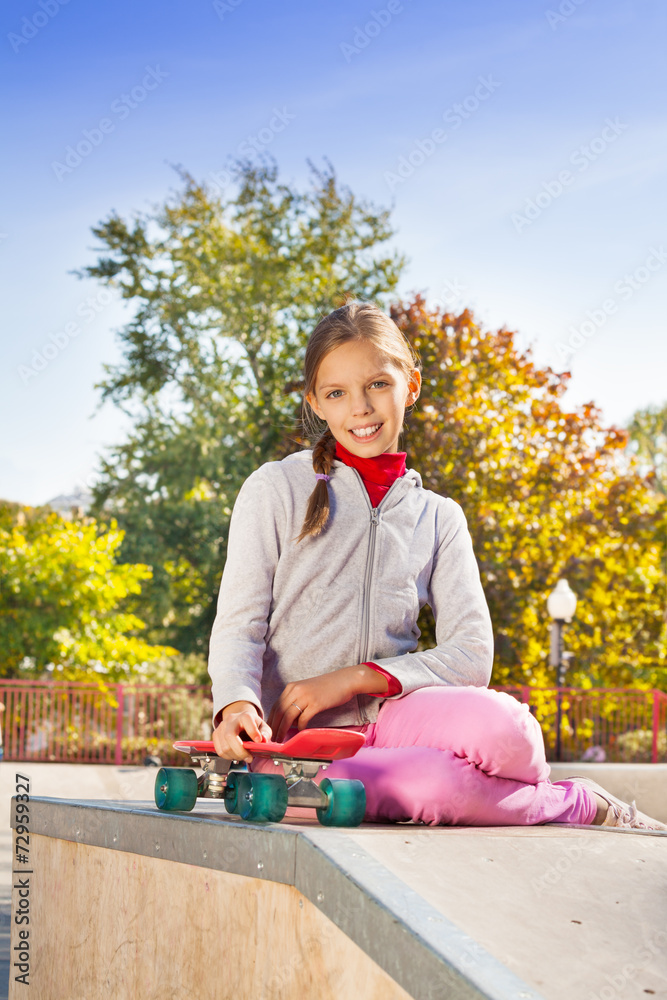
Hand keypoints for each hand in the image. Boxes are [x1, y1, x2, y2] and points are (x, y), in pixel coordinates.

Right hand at [212, 701, 271, 761]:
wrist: (240, 721)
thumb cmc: (253, 726)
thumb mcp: (263, 727)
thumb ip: (265, 733)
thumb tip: (262, 740)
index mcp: (245, 716)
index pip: (247, 720)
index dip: (253, 731)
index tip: (258, 741)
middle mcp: (231, 719)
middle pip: (230, 736)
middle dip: (240, 751)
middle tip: (249, 758)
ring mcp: (221, 727)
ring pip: (224, 747)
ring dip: (235, 756)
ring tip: (243, 756)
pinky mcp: (215, 735)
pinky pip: (219, 751)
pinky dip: (228, 757)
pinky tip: (235, 755)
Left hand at [267, 664, 387, 742]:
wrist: (344, 681)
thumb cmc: (326, 687)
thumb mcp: (306, 691)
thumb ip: (295, 702)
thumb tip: (288, 720)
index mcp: (291, 687)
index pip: (276, 706)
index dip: (271, 720)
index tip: (270, 731)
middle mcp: (296, 690)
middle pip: (279, 712)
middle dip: (274, 727)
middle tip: (272, 739)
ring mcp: (305, 696)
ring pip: (288, 716)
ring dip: (283, 730)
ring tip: (282, 739)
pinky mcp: (315, 703)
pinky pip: (303, 719)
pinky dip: (299, 727)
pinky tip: (300, 732)